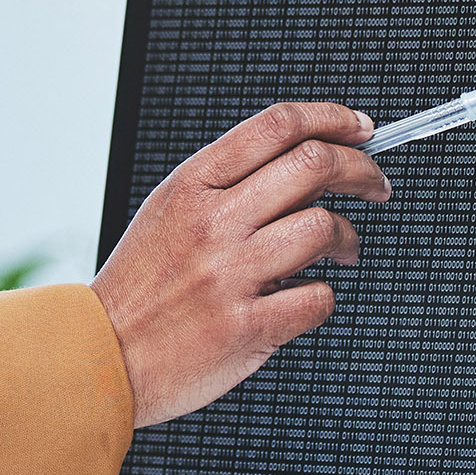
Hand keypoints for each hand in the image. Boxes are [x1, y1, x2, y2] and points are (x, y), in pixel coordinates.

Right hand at [92, 103, 387, 426]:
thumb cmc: (141, 287)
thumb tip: (307, 167)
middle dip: (363, 171)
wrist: (100, 356)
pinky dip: (322, 296)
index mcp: (190, 185)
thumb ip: (229, 186)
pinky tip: (303, 298)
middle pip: (314, 165)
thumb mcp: (169, 213)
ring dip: (348, 238)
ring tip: (342, 251)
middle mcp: (211, 223)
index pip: (277, 125)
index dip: (333, 119)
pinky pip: (317, 298)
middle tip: (375, 186)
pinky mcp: (246, 328)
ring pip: (324, 228)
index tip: (361, 130)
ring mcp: (229, 275)